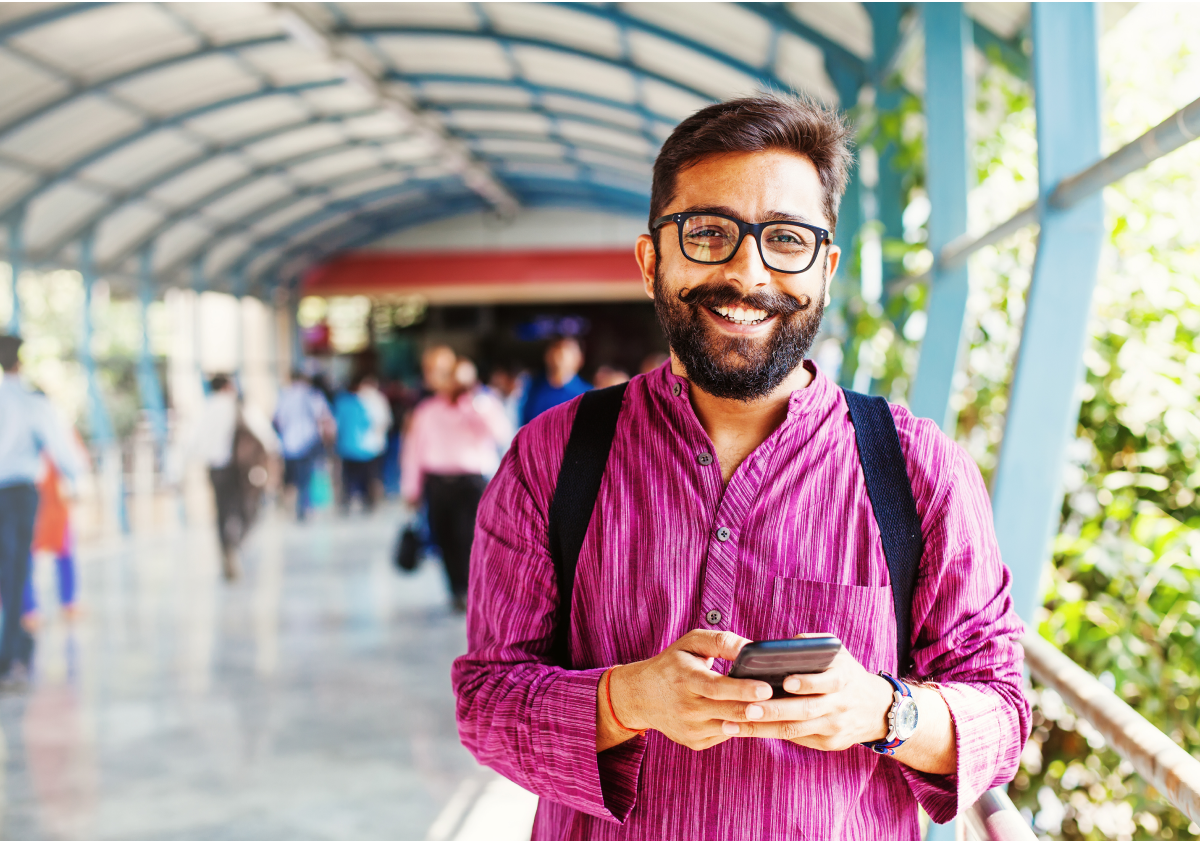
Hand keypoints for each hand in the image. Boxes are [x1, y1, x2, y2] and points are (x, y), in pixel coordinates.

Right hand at [603, 630, 774, 751]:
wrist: (641, 695)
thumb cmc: (673, 664)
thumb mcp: (691, 643)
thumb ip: (721, 641)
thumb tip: (751, 648)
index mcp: (685, 679)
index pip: (717, 687)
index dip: (743, 689)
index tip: (766, 688)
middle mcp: (686, 707)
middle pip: (727, 711)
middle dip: (755, 708)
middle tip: (781, 703)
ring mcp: (689, 728)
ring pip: (730, 727)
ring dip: (754, 721)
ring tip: (776, 710)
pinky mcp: (694, 742)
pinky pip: (725, 735)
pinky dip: (741, 727)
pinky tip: (754, 717)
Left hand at [717, 642, 893, 750]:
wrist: (876, 709)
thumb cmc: (845, 674)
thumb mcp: (838, 654)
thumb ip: (814, 644)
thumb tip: (786, 644)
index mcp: (843, 679)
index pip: (827, 683)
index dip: (807, 683)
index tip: (785, 682)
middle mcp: (840, 706)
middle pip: (805, 711)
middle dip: (774, 710)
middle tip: (747, 708)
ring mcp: (834, 728)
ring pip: (795, 730)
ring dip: (762, 729)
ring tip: (732, 724)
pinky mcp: (828, 743)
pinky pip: (796, 739)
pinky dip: (769, 735)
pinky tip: (744, 730)